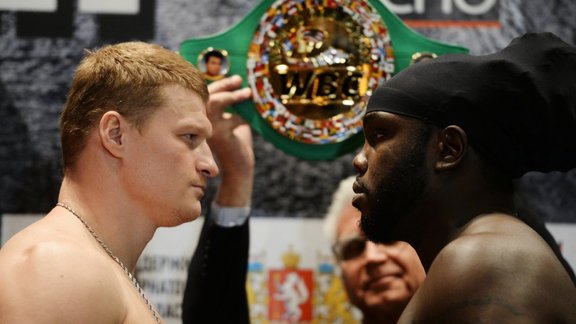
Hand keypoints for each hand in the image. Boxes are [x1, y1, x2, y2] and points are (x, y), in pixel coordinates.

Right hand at [206, 75, 253, 205]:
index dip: (220, 84)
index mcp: (204, 117)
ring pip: (215, 103)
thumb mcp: (234, 119)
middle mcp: (202, 122)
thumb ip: (234, 105)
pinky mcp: (221, 136)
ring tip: (248, 93)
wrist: (239, 167)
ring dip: (232, 95)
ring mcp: (209, 129)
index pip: (207, 95)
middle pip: (208, 94)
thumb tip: (243, 84)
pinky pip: (232, 118)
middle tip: (240, 80)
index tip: (236, 79)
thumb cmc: (237, 142)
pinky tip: (251, 118)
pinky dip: (244, 115)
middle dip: (224, 84)